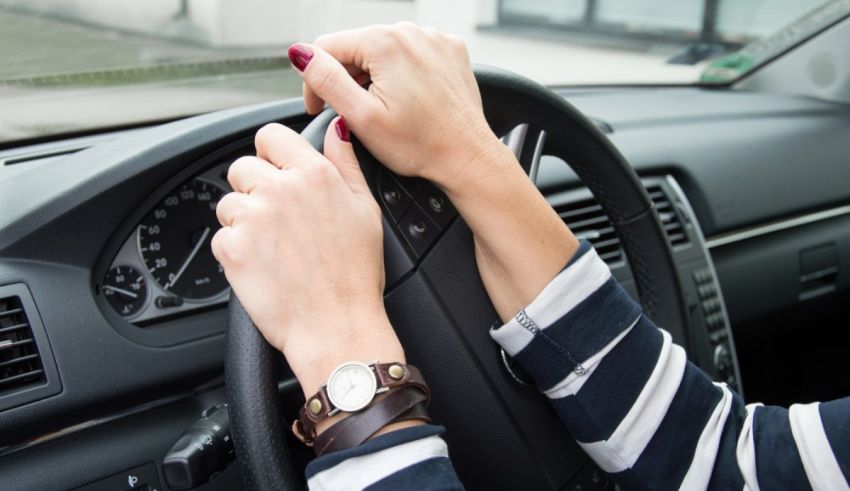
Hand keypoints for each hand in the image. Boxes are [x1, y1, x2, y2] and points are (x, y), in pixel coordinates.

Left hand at [212, 118, 403, 396]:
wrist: (337, 326)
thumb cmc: (355, 276)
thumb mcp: (365, 210)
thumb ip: (345, 164)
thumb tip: (336, 131)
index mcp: (313, 173)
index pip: (269, 135)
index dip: (271, 154)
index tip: (275, 172)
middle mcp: (281, 189)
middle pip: (242, 167)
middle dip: (254, 189)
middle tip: (277, 221)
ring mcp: (254, 217)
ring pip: (228, 204)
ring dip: (243, 222)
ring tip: (273, 249)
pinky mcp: (233, 247)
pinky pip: (221, 238)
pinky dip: (235, 252)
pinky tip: (263, 267)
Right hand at [288, 24, 578, 319]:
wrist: (469, 158)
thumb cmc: (420, 146)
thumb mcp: (362, 118)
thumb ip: (326, 80)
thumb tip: (300, 54)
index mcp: (384, 43)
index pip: (326, 47)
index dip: (315, 80)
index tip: (322, 110)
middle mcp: (410, 32)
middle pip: (356, 47)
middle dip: (348, 79)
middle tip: (356, 116)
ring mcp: (433, 38)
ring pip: (383, 50)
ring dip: (375, 76)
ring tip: (387, 110)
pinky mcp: (449, 50)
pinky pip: (412, 53)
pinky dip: (404, 73)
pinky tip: (409, 100)